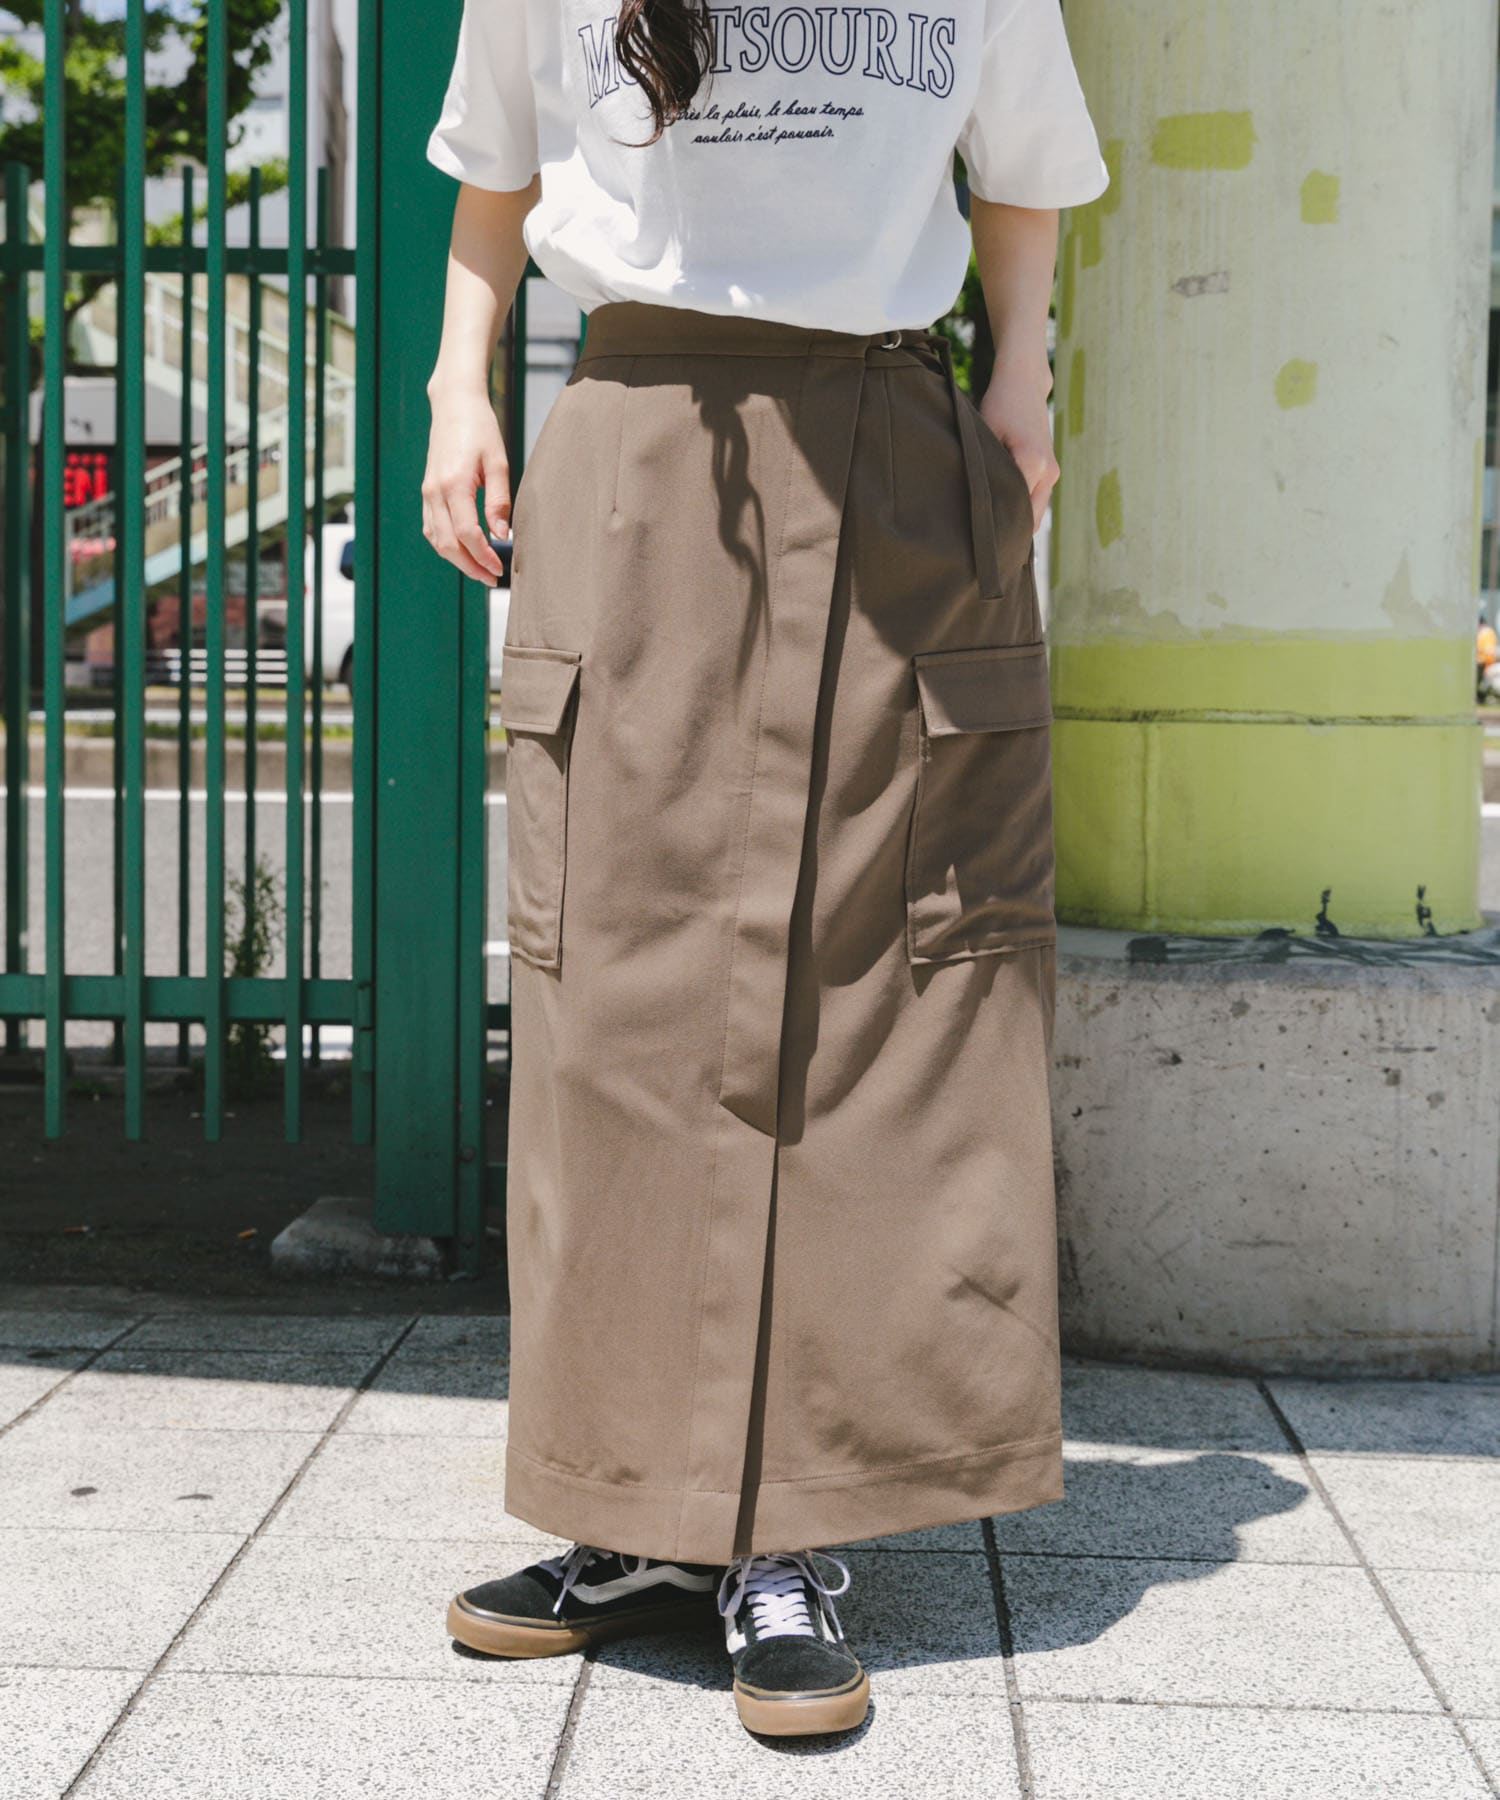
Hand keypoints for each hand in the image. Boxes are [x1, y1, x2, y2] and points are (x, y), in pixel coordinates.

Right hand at [421, 380, 510, 585]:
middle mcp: (435, 491)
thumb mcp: (498, 462)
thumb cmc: (481, 429)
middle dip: (470, 566)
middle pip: (448, 544)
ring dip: (457, 560)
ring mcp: (427, 492)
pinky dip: (446, 545)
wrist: (454, 404)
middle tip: (492, 579)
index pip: (467, 534)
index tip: (500, 568)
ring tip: (481, 570)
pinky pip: (431, 528)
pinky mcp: (427, 491)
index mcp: (454, 484)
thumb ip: (499, 500)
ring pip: (436, 540)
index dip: (484, 556)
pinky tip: (464, 551)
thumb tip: (502, 535)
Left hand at [978, 356, 1059, 534]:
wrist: (1025, 383)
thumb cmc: (1000, 405)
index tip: (981, 547)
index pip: (1017, 511)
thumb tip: (975, 504)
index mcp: (1033, 464)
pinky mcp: (1051, 472)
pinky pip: (1036, 502)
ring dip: (1017, 525)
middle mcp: (1048, 472)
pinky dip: (1023, 512)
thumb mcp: (985, 435)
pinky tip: (1003, 521)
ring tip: (993, 540)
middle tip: (984, 554)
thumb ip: (986, 469)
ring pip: (1035, 513)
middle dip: (1010, 535)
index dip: (999, 530)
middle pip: (1030, 520)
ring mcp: (1053, 473)